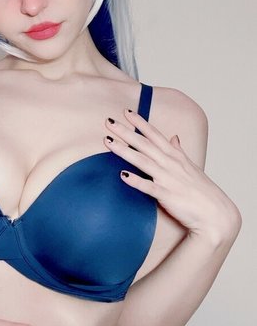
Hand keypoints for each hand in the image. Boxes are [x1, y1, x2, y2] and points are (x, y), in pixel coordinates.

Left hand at [103, 110, 240, 241]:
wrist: (216, 214)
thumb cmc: (202, 191)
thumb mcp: (191, 166)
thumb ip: (179, 151)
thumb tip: (174, 137)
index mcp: (175, 156)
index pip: (155, 135)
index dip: (140, 123)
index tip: (126, 111)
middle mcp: (170, 164)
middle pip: (144, 144)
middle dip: (126, 132)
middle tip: (109, 121)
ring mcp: (168, 179)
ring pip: (142, 161)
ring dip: (124, 151)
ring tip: (108, 141)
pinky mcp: (167, 196)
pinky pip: (148, 187)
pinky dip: (136, 181)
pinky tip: (122, 175)